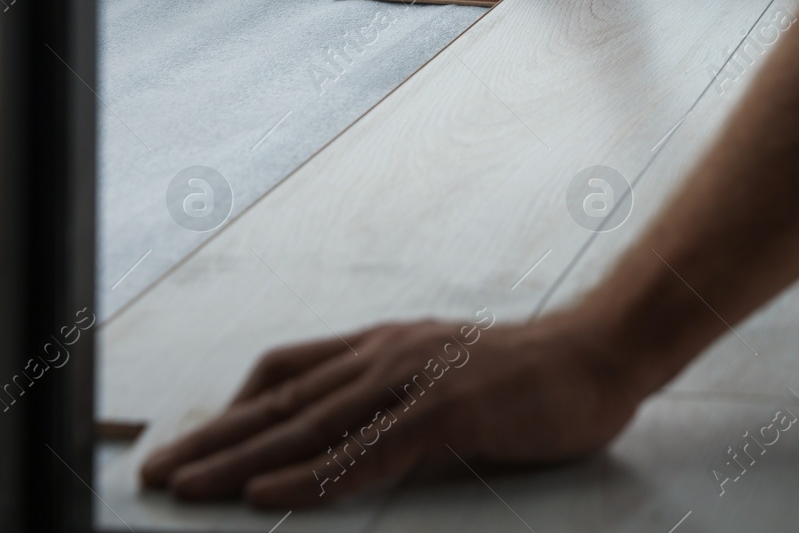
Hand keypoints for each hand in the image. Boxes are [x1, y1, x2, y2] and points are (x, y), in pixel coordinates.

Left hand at [139, 312, 643, 508]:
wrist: (599, 352)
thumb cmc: (529, 373)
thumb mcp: (447, 371)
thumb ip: (395, 397)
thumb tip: (343, 438)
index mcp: (385, 345)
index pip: (286, 372)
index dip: (230, 408)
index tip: (188, 442)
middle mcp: (387, 355)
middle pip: (280, 401)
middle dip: (211, 440)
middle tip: (155, 474)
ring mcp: (415, 381)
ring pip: (308, 427)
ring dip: (239, 461)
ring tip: (188, 489)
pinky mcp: (446, 412)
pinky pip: (362, 453)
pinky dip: (309, 477)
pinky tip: (270, 496)